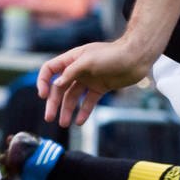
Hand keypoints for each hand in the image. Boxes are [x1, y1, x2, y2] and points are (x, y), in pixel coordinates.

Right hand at [38, 36, 158, 126]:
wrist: (136, 58)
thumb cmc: (112, 54)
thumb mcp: (88, 61)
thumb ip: (71, 72)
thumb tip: (56, 84)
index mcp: (72, 59)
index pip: (50, 70)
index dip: (43, 82)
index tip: (43, 96)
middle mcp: (78, 70)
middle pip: (60, 88)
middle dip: (54, 103)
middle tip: (49, 118)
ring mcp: (89, 79)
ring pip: (73, 97)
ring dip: (67, 110)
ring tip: (64, 124)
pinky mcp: (100, 88)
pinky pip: (88, 101)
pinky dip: (84, 111)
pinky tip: (80, 122)